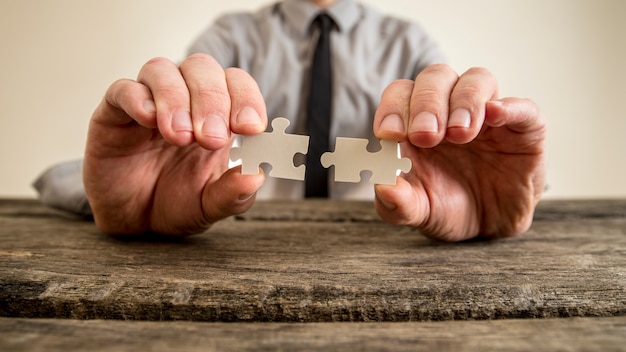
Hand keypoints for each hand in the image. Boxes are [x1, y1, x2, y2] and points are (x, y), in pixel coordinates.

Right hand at [83, 54, 266, 234]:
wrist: (133, 221)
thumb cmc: (178, 202)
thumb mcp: (211, 205)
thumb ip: (234, 193)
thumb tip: (256, 176)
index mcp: (219, 114)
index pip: (237, 84)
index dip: (247, 98)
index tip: (251, 128)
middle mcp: (185, 99)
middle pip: (202, 68)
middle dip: (213, 100)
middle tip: (213, 139)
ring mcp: (149, 102)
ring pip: (163, 70)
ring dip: (176, 98)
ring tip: (180, 136)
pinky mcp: (113, 113)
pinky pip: (123, 89)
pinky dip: (138, 99)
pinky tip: (149, 121)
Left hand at [373, 64, 545, 241]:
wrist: (489, 230)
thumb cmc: (446, 208)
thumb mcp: (417, 211)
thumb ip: (396, 203)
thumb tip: (382, 187)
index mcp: (415, 123)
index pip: (400, 94)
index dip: (392, 107)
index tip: (389, 134)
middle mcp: (449, 110)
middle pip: (435, 78)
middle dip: (426, 103)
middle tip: (425, 136)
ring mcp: (487, 116)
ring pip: (476, 80)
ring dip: (464, 101)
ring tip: (459, 134)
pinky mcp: (524, 129)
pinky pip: (522, 106)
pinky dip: (510, 106)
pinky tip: (495, 115)